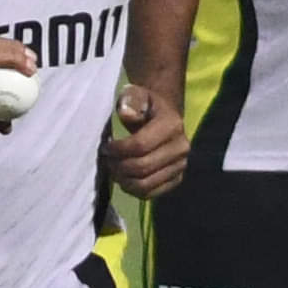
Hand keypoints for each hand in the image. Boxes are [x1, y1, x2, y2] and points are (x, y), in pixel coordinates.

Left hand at [100, 85, 189, 201]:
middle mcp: (181, 148)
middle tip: (107, 160)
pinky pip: (151, 193)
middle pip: (142, 167)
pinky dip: (133, 190)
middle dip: (118, 166)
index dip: (118, 150)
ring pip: (145, 185)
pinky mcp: (176, 179)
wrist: (164, 116)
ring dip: (123, 180)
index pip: (140, 145)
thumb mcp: (136, 94)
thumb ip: (130, 100)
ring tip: (114, 169)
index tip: (105, 147)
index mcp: (172, 125)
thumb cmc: (145, 105)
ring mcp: (181, 166)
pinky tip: (124, 178)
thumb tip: (126, 114)